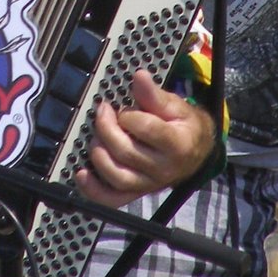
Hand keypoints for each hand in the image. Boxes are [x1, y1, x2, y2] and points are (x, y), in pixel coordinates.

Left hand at [75, 70, 215, 207]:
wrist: (195, 151)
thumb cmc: (182, 126)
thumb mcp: (175, 106)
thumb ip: (154, 95)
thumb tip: (139, 77)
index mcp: (177, 144)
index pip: (146, 128)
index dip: (129, 115)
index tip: (124, 108)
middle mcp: (164, 169)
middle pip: (126, 151)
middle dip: (107, 128)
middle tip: (103, 112)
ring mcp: (149, 184)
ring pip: (117, 176)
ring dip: (99, 153)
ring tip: (97, 136)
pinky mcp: (137, 193)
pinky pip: (113, 199)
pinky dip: (93, 190)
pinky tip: (82, 173)